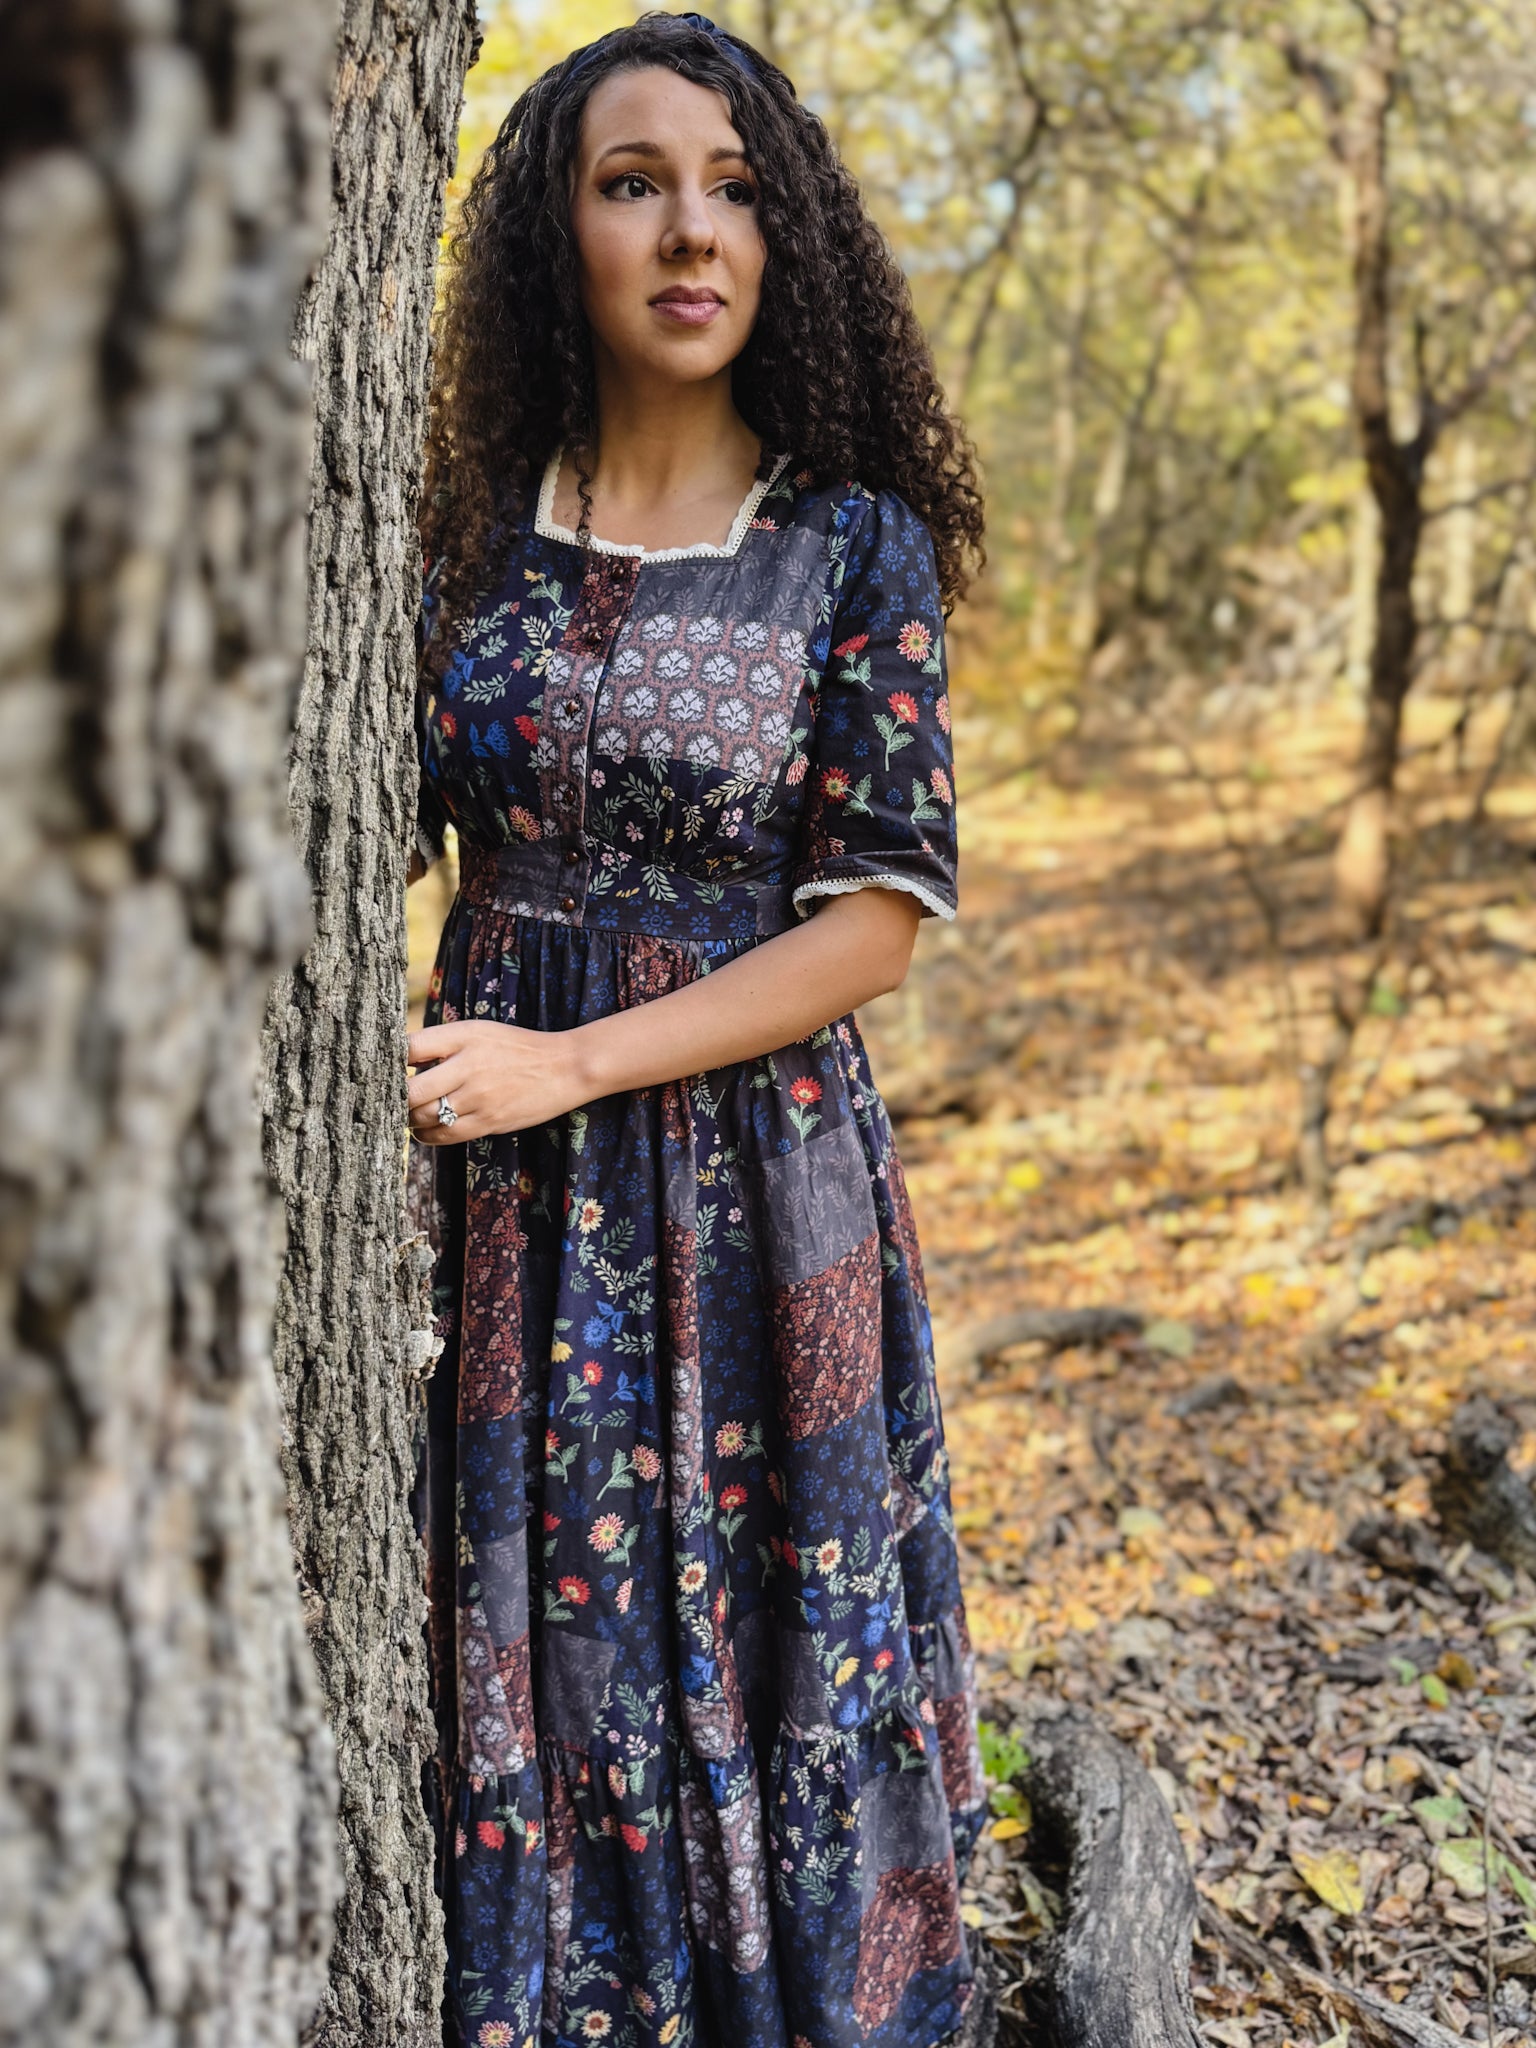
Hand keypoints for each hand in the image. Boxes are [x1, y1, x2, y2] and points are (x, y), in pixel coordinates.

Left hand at [406, 1020, 586, 1143]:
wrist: (564, 1068)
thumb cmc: (515, 1048)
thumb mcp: (478, 1032)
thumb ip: (440, 1043)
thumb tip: (398, 1059)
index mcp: (463, 1037)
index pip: (409, 1048)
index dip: (388, 1061)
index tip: (380, 1069)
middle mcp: (468, 1066)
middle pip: (411, 1092)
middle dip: (395, 1099)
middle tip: (389, 1100)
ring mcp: (479, 1097)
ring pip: (424, 1117)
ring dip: (409, 1119)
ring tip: (409, 1113)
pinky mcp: (488, 1122)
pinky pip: (444, 1136)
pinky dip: (426, 1135)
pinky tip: (424, 1129)